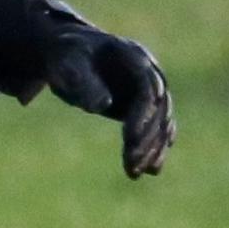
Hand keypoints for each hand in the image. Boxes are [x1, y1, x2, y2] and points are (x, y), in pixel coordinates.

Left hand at [41, 19, 172, 178]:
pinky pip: (158, 128)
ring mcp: (150, 89)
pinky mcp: (145, 105)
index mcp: (133, 56)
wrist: (70, 55)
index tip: (129, 138)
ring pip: (162, 122)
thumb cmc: (66, 57)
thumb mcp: (67, 65)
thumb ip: (83, 82)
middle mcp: (149, 72)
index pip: (147, 88)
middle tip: (131, 164)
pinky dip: (156, 148)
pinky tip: (151, 170)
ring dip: (153, 149)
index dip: (142, 113)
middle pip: (159, 108)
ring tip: (135, 172)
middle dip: (147, 138)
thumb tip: (102, 105)